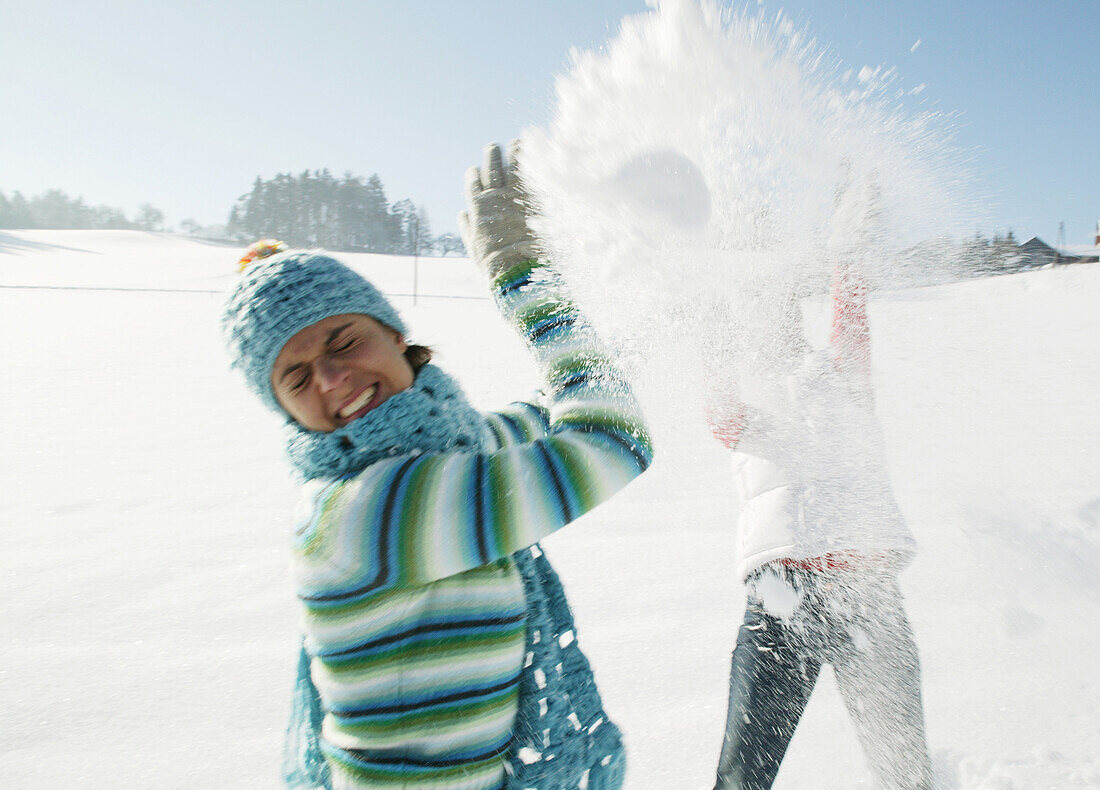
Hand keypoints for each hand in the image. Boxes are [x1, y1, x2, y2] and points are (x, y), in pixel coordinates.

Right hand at [458, 141, 538, 276]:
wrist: (513, 265)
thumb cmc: (491, 260)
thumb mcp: (473, 244)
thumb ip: (466, 226)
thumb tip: (462, 213)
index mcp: (477, 205)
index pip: (473, 181)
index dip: (474, 174)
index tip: (475, 171)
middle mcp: (493, 196)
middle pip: (490, 167)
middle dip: (491, 155)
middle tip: (493, 147)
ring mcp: (512, 196)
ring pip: (510, 165)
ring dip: (513, 151)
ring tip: (517, 142)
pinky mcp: (530, 200)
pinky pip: (530, 176)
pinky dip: (531, 164)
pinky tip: (534, 154)